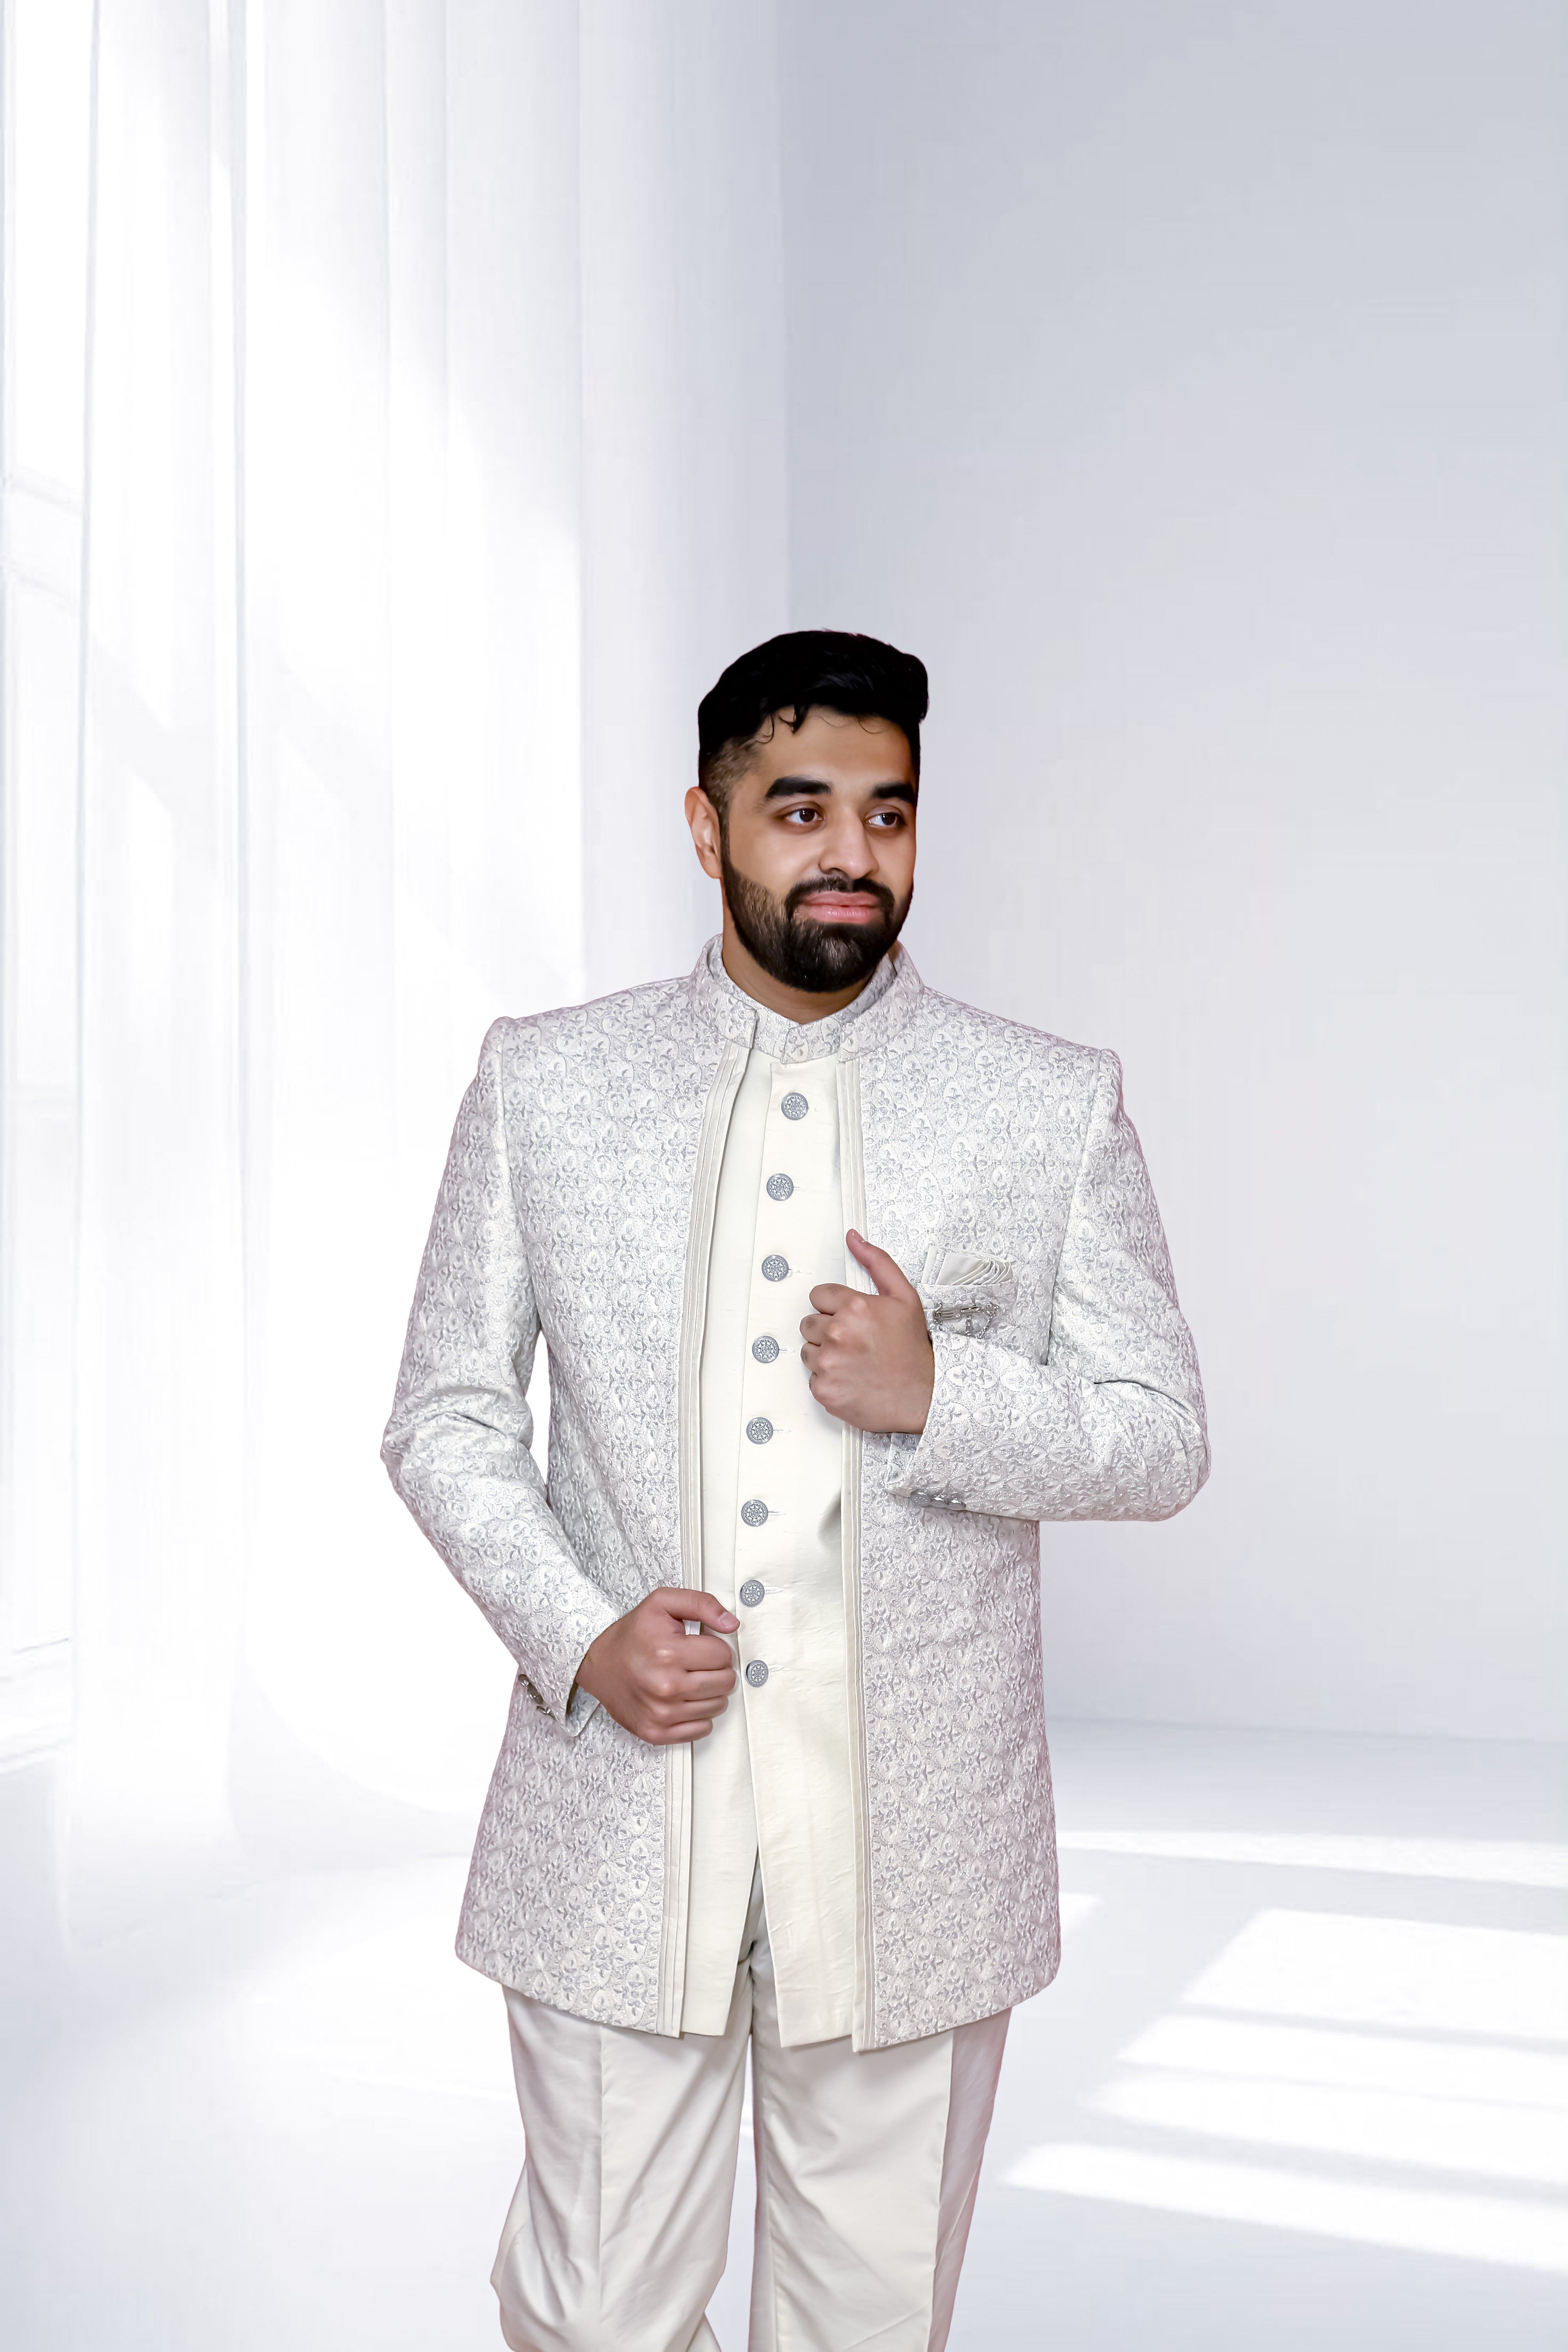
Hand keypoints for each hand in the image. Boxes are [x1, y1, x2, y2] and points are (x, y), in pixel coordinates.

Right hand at [575, 1588, 738, 1744]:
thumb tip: (731, 1623)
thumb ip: (702, 1604)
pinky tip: (684, 1699)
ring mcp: (661, 1714)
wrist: (599, 1665)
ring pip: (718, 1705)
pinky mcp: (657, 1732)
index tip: (700, 1646)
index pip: (723, 1654)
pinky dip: (699, 1714)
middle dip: (718, 1669)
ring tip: (689, 1679)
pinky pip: (702, 1728)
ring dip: (710, 1692)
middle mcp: (665, 1686)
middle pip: (725, 1682)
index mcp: (668, 1653)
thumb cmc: (631, 1635)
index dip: (716, 1647)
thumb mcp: (663, 1603)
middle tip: (698, 1663)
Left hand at [800, 1230, 934, 1433]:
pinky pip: (812, 1377)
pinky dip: (828, 1379)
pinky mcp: (824, 1389)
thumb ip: (876, 1263)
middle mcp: (838, 1333)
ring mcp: (828, 1363)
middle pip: (809, 1322)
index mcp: (855, 1307)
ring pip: (808, 1350)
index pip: (818, 1295)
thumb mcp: (905, 1297)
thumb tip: (854, 1239)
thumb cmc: (914, 1351)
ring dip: (825, 1354)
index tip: (851, 1318)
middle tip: (855, 1341)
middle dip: (828, 1330)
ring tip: (854, 1361)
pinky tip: (851, 1378)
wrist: (923, 1396)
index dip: (835, 1307)